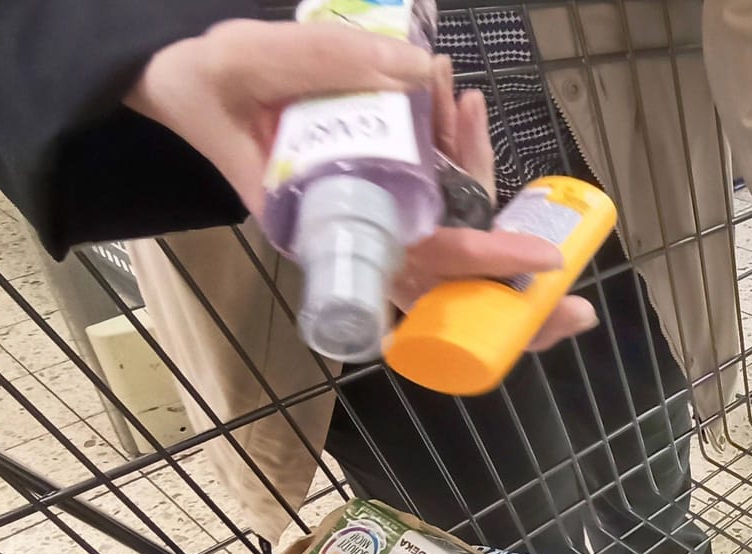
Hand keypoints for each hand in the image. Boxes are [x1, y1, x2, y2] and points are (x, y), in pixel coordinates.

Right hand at [125, 21, 596, 351]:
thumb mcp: (247, 57)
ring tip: (460, 100)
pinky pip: (438, 187)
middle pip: (448, 277)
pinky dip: (459, 147)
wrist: (179, 83)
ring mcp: (370, 212)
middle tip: (573, 297)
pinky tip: (459, 104)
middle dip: (510, 287)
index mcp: (323, 224)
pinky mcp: (378, 188)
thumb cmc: (202, 83)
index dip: (481, 263)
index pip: (417, 259)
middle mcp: (355, 231)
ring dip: (474, 165)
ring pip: (451, 222)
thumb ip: (325, 60)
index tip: (539, 261)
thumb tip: (422, 73)